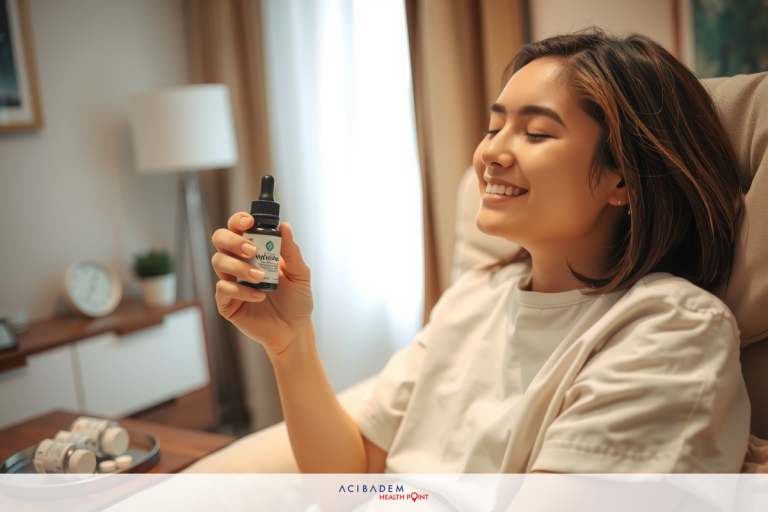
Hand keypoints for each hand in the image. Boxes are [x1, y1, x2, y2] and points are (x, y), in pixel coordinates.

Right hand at [211, 213, 313, 355]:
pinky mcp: (227, 303)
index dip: (238, 221)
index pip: (238, 229)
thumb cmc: (297, 301)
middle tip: (251, 251)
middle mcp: (239, 263)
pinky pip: (223, 289)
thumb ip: (291, 251)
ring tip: (260, 278)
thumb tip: (285, 226)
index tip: (249, 222)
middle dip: (232, 241)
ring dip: (239, 267)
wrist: (295, 330)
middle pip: (220, 240)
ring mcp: (231, 282)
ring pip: (218, 262)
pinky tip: (259, 296)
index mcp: (255, 251)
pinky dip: (241, 291)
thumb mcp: (300, 274)